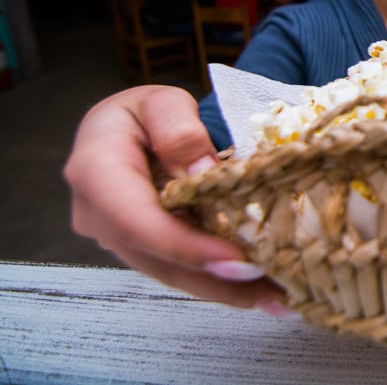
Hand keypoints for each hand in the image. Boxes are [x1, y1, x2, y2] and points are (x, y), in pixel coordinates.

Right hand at [63, 85, 286, 311]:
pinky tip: (259, 290)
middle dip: (218, 280)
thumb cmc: (145, 112)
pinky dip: (220, 282)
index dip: (186, 246)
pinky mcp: (142, 250)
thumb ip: (179, 130)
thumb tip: (201, 172)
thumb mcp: (162, 102)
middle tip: (275, 290)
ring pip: (172, 273)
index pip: (137, 220)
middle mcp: (97, 214)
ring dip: (225, 289)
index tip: (236, 261)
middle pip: (159, 258)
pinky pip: (180, 270)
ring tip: (278, 296)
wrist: (125, 128)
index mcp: (96, 171)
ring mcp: (117, 239)